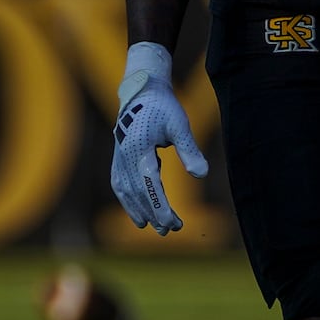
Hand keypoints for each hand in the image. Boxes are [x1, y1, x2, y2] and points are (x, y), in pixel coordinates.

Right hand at [108, 41, 205, 231]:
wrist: (141, 90)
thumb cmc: (163, 106)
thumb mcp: (180, 125)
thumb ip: (189, 150)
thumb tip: (201, 174)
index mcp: (139, 148)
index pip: (149, 185)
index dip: (160, 207)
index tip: (174, 223)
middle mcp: (124, 156)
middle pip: (138, 193)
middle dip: (153, 213)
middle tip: (172, 230)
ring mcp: (118, 157)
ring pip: (126, 192)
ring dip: (139, 211)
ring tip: (153, 228)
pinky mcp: (118, 158)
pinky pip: (120, 185)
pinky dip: (128, 201)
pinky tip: (138, 214)